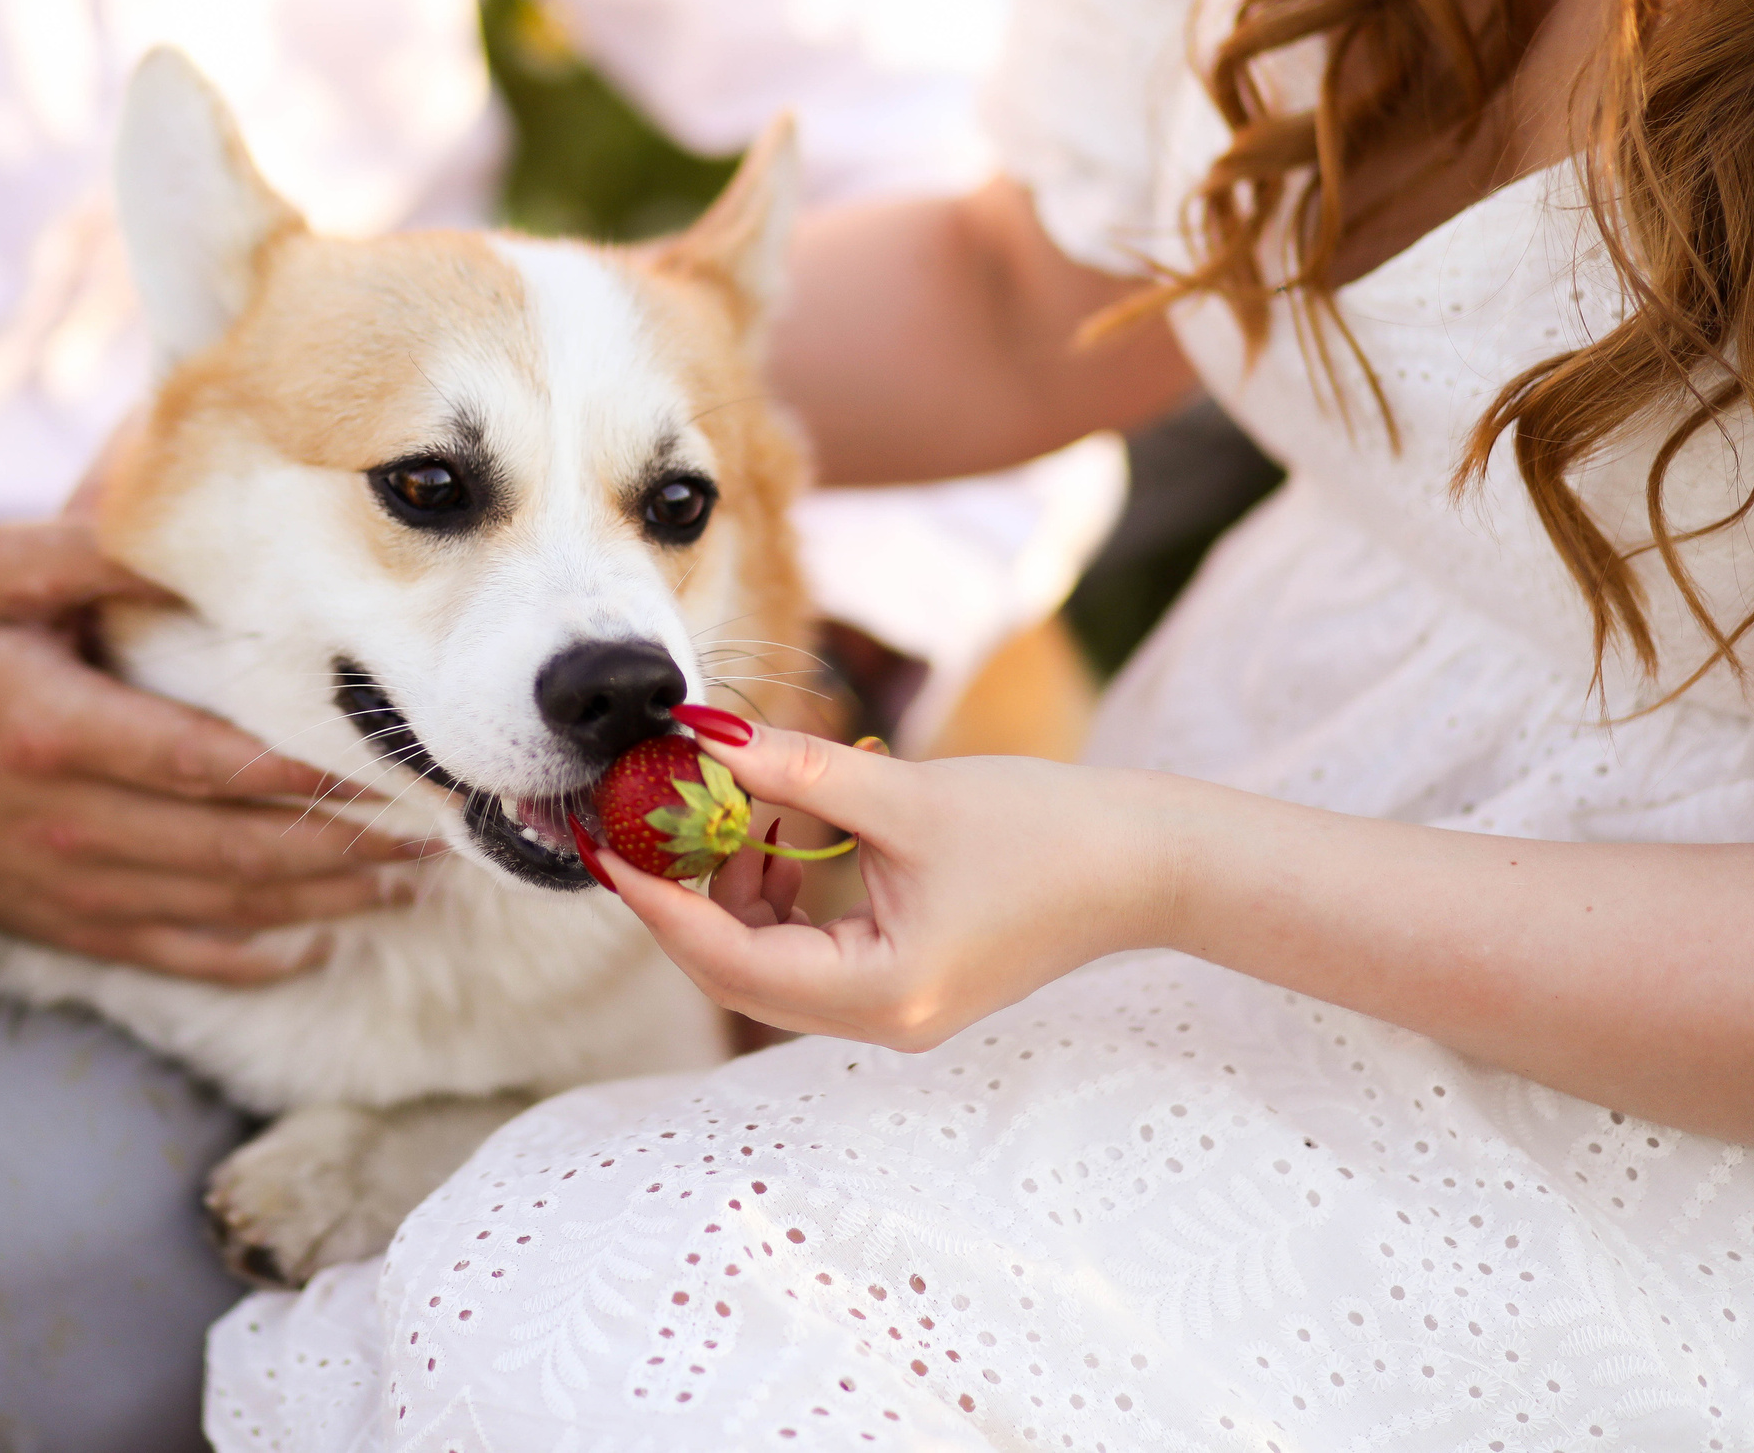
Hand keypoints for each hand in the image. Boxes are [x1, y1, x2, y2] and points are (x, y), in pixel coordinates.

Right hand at [0, 518, 416, 982]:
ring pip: (226, 908)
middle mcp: (72, 824)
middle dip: (347, 844)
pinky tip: (323, 940)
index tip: (390, 762)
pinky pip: (182, 956)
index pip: (204, 762)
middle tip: (439, 828)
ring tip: (412, 878)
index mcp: (57, 733)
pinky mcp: (72, 928)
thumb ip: (84, 547)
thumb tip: (182, 522)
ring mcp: (74, 888)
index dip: (302, 772)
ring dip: (328, 900)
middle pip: (237, 848)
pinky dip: (259, 955)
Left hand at [587, 714, 1187, 1049]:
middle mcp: (875, 1017)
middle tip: (641, 812)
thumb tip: (702, 736)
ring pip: (769, 948)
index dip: (656, 899)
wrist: (1150, 861)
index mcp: (877, 994)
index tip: (603, 842)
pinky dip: (782, 882)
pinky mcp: (903, 973)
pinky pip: (810, 939)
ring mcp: (890, 1002)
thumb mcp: (906, 795)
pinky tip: (785, 819)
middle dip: (685, 884)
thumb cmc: (1048, 831)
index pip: (725, 959)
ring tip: (735, 798)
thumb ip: (797, 771)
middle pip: (736, 963)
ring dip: (737, 876)